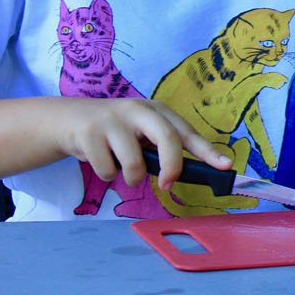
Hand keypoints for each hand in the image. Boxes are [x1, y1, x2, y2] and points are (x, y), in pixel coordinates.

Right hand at [54, 97, 231, 191]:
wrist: (69, 121)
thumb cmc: (115, 132)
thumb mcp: (141, 134)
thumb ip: (162, 149)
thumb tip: (189, 173)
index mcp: (157, 110)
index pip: (187, 132)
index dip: (207, 150)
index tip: (225, 166)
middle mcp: (138, 109)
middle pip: (168, 138)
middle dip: (172, 167)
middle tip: (167, 185)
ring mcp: (113, 119)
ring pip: (134, 163)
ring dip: (130, 177)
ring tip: (121, 167)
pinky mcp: (89, 133)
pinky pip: (107, 170)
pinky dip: (107, 174)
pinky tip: (99, 159)